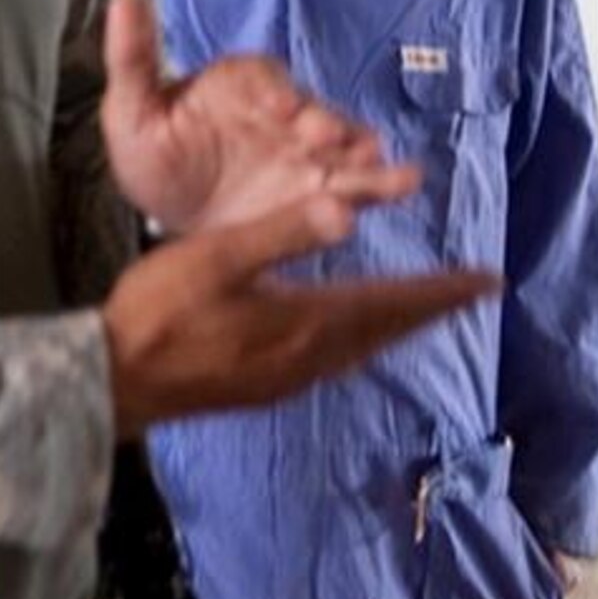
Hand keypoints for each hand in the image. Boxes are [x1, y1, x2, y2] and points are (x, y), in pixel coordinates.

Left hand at [100, 0, 417, 230]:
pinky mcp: (322, 190)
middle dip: (325, 125)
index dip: (273, 92)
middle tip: (330, 139)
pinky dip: (380, 185)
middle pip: (312, 113)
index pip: (260, 80)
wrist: (177, 214)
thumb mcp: (132, 109)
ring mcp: (307, 153)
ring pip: (344, 148)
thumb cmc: (156, 153)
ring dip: (366, 157)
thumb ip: (133, 59)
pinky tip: (404, 186)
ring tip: (396, 172)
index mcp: (240, 85)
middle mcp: (283, 113)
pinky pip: (355, 185)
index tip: (282, 110)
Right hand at [102, 192, 498, 437]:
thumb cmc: (160, 310)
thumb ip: (284, 232)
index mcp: (305, 322)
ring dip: (399, 323)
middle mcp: (308, 358)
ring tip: (427, 306)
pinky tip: (354, 331)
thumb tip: (349, 212)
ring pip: (363, 346)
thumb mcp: (219, 255)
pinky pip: (336, 358)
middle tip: (473, 292)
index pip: (392, 302)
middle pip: (386, 329)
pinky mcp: (264, 386)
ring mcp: (286, 378)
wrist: (111, 382)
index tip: (487, 282)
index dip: (440, 291)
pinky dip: (364, 336)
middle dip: (431, 307)